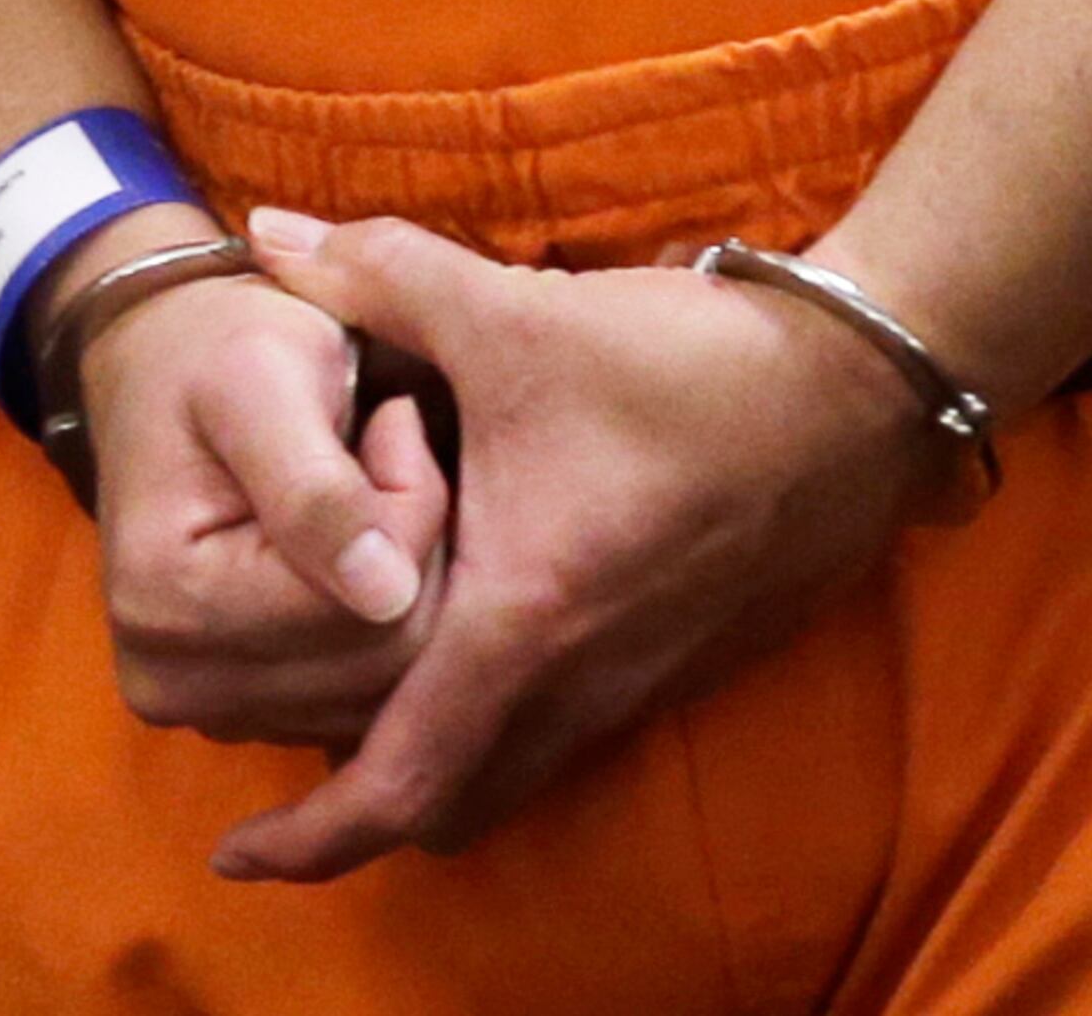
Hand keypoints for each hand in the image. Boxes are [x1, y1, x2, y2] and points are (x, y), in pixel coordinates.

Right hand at [86, 266, 453, 749]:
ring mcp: (207, 709)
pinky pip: (366, 695)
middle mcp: (172, 681)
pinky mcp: (245, 710)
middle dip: (416, 550)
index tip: (394, 419)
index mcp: (165, 602)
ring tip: (367, 488)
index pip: (363, 612)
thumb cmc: (219, 347)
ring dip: (407, 583)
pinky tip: (359, 544)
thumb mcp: (262, 379)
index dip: (411, 512)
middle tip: (386, 447)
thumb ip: (315, 486)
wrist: (168, 359)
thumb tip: (383, 595)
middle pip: (382, 664)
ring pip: (387, 685)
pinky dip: (386, 619)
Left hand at [217, 209, 937, 881]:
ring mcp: (640, 684)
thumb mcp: (517, 313)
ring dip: (435, 760)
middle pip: (448, 802)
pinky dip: (503, 723)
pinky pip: (565, 735)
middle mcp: (579, 685)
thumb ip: (381, 274)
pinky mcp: (685, 659)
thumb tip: (269, 232)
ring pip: (511, 773)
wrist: (857, 389)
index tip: (234, 857)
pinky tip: (481, 642)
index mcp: (522, 625)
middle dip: (360, 809)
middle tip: (286, 778)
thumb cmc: (685, 365)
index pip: (396, 781)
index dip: (309, 835)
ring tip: (367, 704)